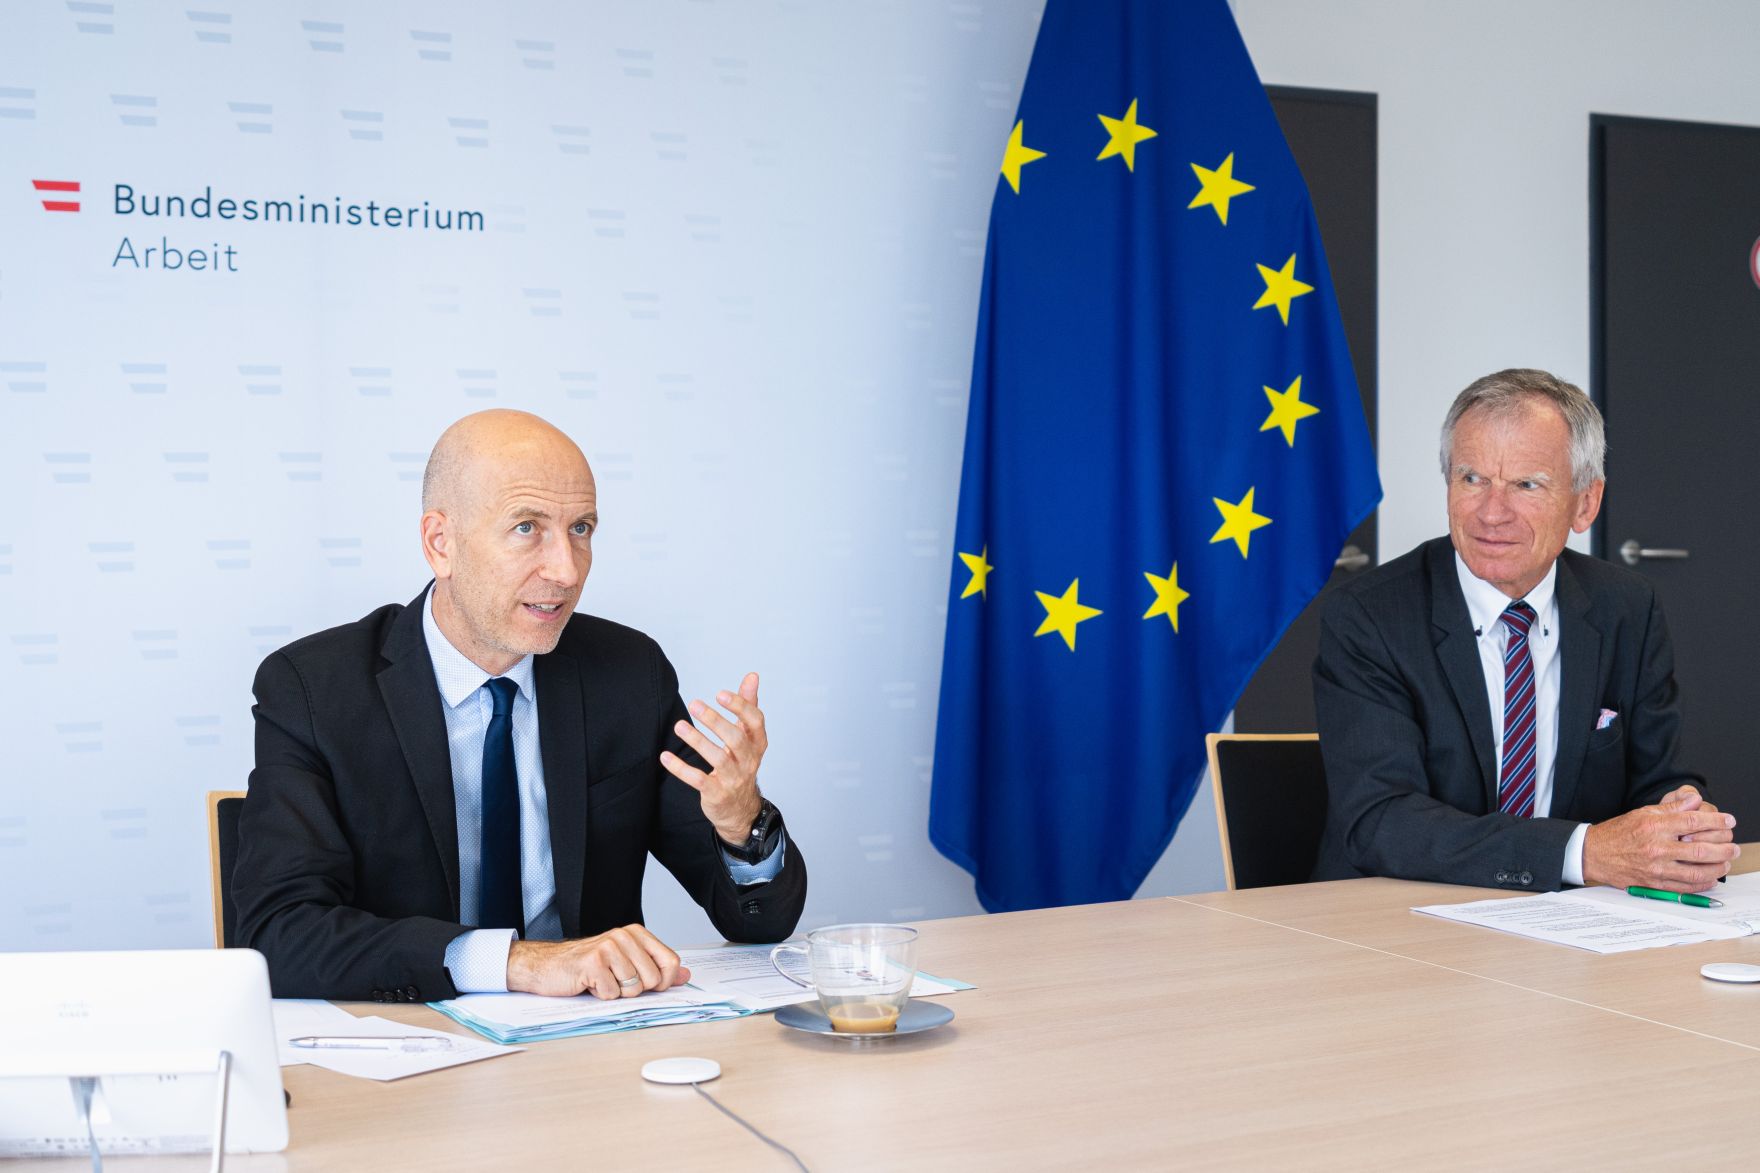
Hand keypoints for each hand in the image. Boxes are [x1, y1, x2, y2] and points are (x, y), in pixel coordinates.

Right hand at [505, 926, 689, 998]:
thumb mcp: (626, 963)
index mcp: (636, 934)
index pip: (671, 961)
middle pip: (652, 979)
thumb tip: (685, 976)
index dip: (664, 982)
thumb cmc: (588, 966)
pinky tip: (590, 983)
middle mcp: (624, 936)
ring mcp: (608, 947)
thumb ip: (656, 968)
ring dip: (616, 992)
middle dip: (635, 989)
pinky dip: (601, 995)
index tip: (648, 985)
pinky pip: (612, 994)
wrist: (548, 966)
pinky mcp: (593, 963)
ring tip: (601, 980)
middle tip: (615, 980)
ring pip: (633, 989)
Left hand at [660, 671, 766, 845]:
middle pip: (736, 739)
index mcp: (757, 743)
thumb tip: (752, 676)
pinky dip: (681, 769)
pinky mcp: (716, 793)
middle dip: (716, 721)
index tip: (720, 693)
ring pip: (718, 758)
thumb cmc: (742, 763)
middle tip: (695, 704)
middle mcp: (749, 760)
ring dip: (697, 741)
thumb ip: (748, 705)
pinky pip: (698, 780)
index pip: (755, 721)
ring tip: (679, 726)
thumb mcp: (748, 736)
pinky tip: (665, 757)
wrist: (739, 808)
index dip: (740, 706)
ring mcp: (733, 778)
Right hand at [1583, 787, 1739, 891]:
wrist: (1593, 853)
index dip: (1716, 820)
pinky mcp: (1653, 883)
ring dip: (1717, 867)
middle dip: (1723, 848)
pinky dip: (1702, 883)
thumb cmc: (1618, 833)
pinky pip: (1684, 887)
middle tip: (1733, 846)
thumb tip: (1694, 801)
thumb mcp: (1642, 812)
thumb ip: (1671, 808)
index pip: (1692, 821)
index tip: (1728, 820)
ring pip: (1696, 871)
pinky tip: (1710, 878)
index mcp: (1653, 825)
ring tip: (1726, 862)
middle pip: (1700, 848)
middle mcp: (1655, 847)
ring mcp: (1655, 867)